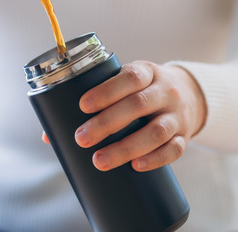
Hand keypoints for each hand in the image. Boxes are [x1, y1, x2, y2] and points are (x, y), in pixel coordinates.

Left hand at [74, 61, 206, 171]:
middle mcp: (165, 92)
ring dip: (126, 147)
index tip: (82, 106)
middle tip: (81, 138)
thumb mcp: (124, 85)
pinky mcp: (184, 136)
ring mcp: (176, 115)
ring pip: (156, 131)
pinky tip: (136, 165)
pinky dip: (155, 159)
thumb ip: (93, 103)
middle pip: (138, 106)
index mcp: (146, 72)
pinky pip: (174, 149)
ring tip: (100, 160)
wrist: (189, 95)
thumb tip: (49, 135)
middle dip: (107, 123)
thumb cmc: (142, 91)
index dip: (106, 91)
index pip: (129, 77)